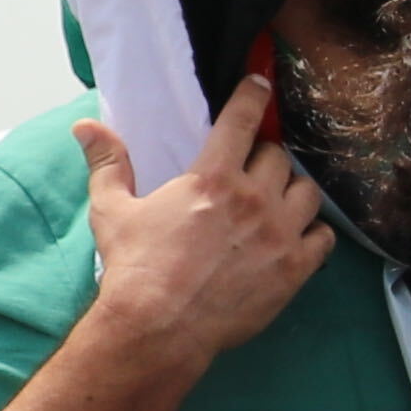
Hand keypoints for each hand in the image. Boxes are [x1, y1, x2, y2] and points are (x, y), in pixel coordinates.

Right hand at [78, 76, 333, 371]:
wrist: (160, 326)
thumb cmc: (135, 267)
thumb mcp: (113, 209)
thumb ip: (108, 164)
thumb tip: (86, 126)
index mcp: (212, 179)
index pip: (241, 122)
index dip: (253, 97)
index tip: (262, 84)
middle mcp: (254, 200)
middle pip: (278, 157)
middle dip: (265, 157)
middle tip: (251, 170)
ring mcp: (280, 234)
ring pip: (307, 192)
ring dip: (293, 190)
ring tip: (276, 200)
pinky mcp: (296, 268)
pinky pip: (323, 237)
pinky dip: (313, 231)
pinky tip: (296, 235)